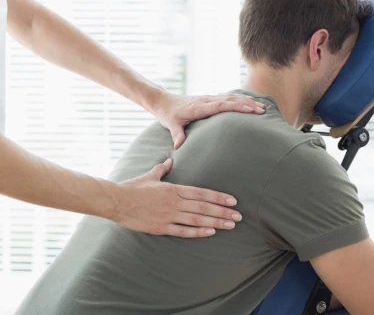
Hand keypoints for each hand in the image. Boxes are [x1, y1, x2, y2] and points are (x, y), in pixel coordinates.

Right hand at [109, 158, 241, 236]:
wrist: (115, 200)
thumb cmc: (133, 187)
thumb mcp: (150, 175)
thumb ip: (162, 169)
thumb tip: (170, 160)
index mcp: (173, 188)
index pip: (201, 192)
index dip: (218, 197)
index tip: (232, 200)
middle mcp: (174, 202)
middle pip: (203, 206)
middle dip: (223, 211)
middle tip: (238, 216)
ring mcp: (168, 215)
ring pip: (197, 219)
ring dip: (216, 222)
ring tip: (230, 225)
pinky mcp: (161, 227)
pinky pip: (183, 231)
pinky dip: (198, 232)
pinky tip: (211, 232)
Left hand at [154, 92, 264, 148]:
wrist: (164, 101)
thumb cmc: (168, 114)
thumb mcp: (171, 124)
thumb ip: (177, 135)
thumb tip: (179, 147)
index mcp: (199, 106)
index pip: (221, 105)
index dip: (236, 107)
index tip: (250, 110)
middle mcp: (206, 100)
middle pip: (230, 100)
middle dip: (247, 104)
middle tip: (262, 110)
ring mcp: (209, 99)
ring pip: (230, 97)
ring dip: (246, 101)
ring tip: (261, 107)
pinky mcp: (210, 100)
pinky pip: (227, 98)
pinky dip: (240, 100)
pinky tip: (250, 102)